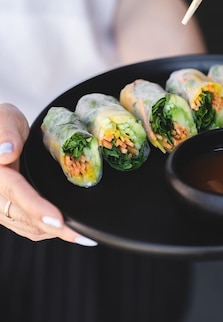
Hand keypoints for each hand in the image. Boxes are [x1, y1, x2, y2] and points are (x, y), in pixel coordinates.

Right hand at [0, 103, 96, 245]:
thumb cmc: (2, 122)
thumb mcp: (5, 118)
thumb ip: (5, 133)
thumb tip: (7, 153)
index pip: (16, 193)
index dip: (37, 209)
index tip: (57, 220)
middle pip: (24, 217)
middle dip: (54, 229)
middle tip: (83, 235)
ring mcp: (1, 204)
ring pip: (26, 226)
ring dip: (51, 232)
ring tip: (80, 234)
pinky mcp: (9, 208)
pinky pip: (26, 225)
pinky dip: (45, 228)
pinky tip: (64, 227)